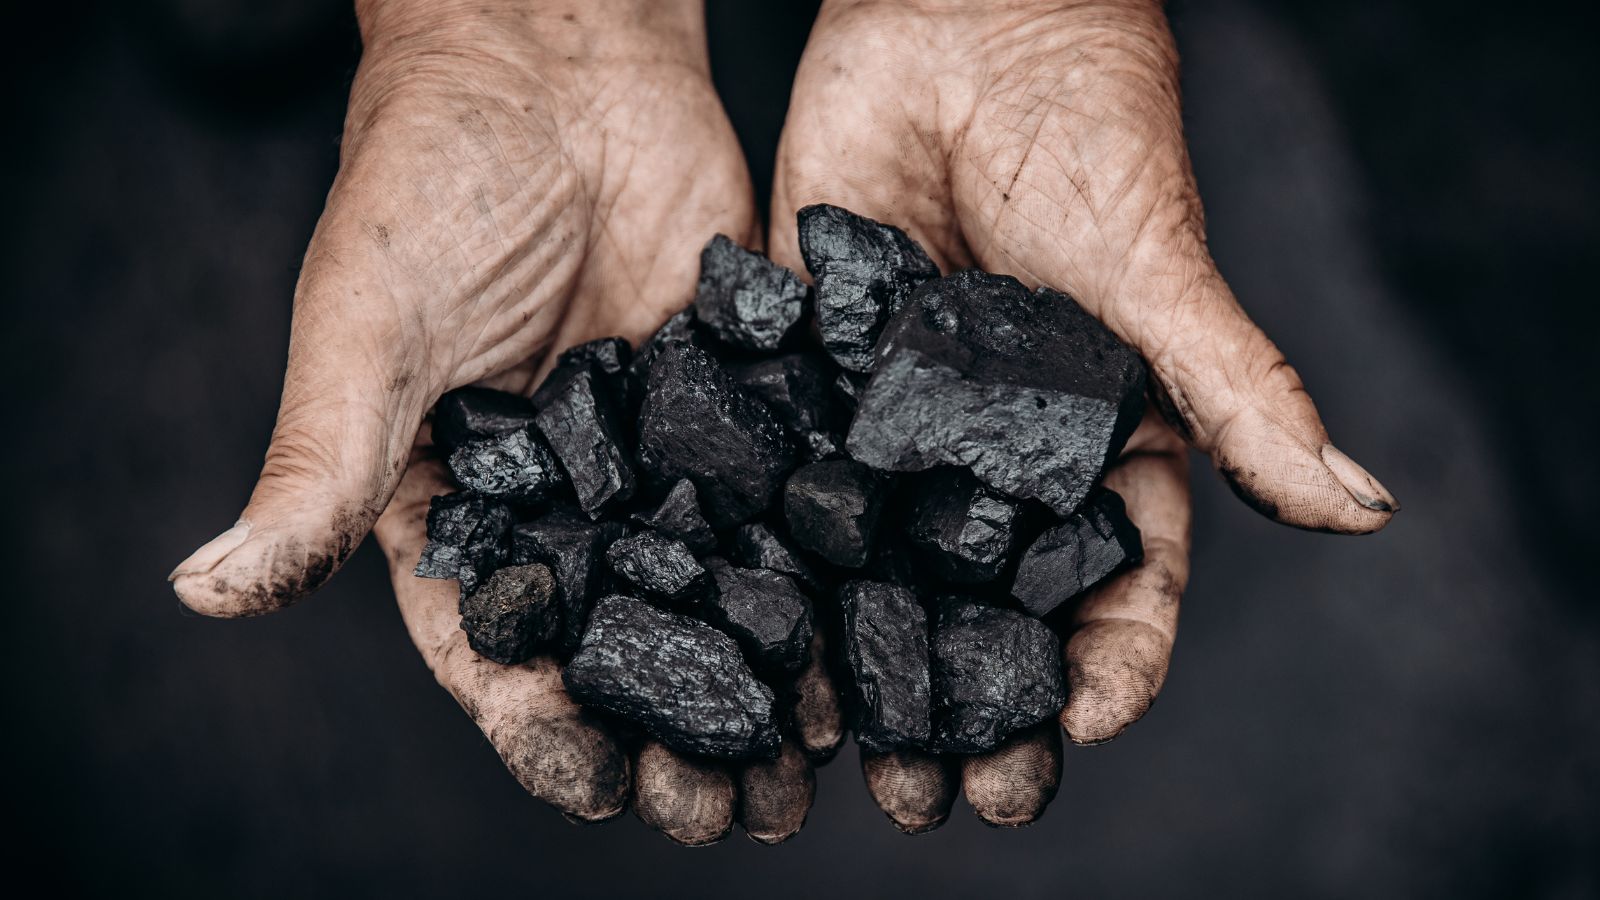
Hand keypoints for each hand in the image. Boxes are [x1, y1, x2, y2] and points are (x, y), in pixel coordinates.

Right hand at [169, 0, 838, 844]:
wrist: (553, 64)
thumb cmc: (431, 182)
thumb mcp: (367, 329)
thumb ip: (319, 464)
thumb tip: (207, 591)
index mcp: (459, 511)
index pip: (496, 651)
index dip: (544, 730)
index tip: (601, 785)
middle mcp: (566, 505)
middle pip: (620, 654)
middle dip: (669, 742)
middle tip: (729, 810)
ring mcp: (660, 463)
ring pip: (714, 607)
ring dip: (755, 691)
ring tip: (805, 766)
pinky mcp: (739, 412)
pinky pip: (783, 512)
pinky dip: (819, 583)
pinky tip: (860, 640)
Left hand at [771, 0, 1397, 829]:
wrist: (961, 22)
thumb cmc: (1087, 133)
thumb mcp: (1159, 273)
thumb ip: (1238, 390)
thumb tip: (1361, 508)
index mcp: (1099, 449)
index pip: (1118, 587)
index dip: (1104, 671)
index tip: (1068, 739)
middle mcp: (995, 460)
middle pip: (989, 611)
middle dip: (968, 706)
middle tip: (935, 796)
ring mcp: (898, 429)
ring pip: (880, 574)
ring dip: (858, 666)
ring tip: (824, 750)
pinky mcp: (810, 385)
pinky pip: (787, 488)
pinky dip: (765, 561)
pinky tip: (736, 623)